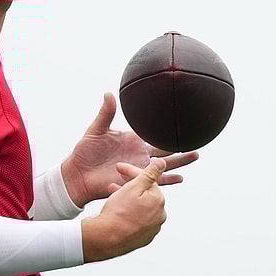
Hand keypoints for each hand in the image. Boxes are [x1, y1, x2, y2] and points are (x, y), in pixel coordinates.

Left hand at [62, 92, 198, 205]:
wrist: (78, 174)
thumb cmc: (85, 152)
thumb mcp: (96, 130)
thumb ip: (105, 113)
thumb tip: (109, 93)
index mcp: (133, 140)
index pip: (154, 133)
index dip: (167, 129)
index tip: (182, 121)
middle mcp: (139, 154)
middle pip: (166, 149)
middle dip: (181, 145)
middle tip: (198, 140)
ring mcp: (139, 168)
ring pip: (165, 165)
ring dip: (180, 161)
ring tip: (195, 156)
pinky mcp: (135, 181)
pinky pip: (155, 181)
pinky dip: (168, 180)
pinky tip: (180, 178)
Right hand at [81, 158, 167, 262]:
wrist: (107, 239)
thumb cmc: (118, 213)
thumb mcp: (133, 187)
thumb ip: (149, 173)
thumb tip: (162, 163)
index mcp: (159, 201)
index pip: (147, 180)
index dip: (132, 172)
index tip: (120, 168)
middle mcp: (159, 215)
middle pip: (145, 194)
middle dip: (130, 186)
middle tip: (115, 183)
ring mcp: (152, 228)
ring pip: (140, 207)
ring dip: (128, 200)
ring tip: (113, 198)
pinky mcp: (143, 238)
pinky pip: (137, 220)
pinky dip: (129, 213)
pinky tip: (118, 212)